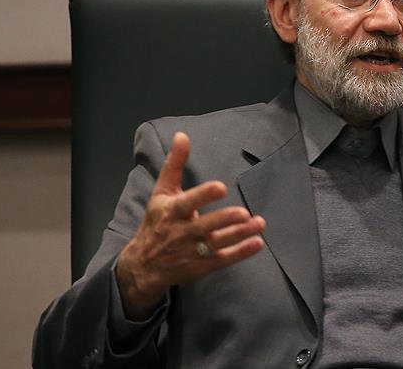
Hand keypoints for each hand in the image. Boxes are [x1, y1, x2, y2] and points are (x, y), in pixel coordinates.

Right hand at [115, 132, 265, 319]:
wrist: (143, 266)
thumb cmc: (156, 222)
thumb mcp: (161, 193)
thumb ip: (174, 165)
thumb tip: (182, 135)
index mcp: (170, 212)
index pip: (187, 203)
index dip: (203, 195)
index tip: (221, 187)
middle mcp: (180, 233)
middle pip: (204, 227)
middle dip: (224, 220)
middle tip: (243, 212)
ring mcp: (191, 252)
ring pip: (217, 243)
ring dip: (239, 235)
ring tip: (259, 224)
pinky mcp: (200, 267)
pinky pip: (223, 260)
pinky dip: (240, 253)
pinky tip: (257, 243)